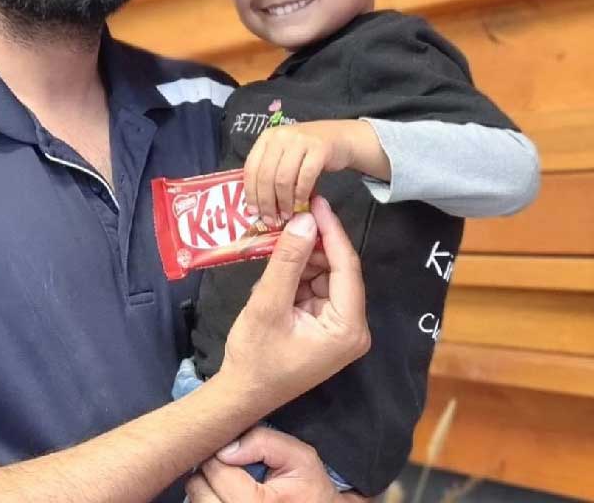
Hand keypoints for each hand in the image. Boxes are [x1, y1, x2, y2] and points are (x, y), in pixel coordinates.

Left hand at [185, 426, 367, 501]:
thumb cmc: (310, 487)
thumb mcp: (298, 456)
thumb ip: (263, 442)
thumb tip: (225, 448)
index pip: (214, 469)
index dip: (220, 452)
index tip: (234, 451)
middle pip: (197, 488)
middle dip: (209, 471)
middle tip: (229, 467)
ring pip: (196, 501)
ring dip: (207, 488)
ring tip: (230, 483)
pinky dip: (210, 499)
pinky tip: (226, 495)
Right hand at [219, 196, 369, 409]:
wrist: (241, 393)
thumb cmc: (255, 356)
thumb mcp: (268, 303)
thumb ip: (287, 261)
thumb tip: (304, 219)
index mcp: (348, 327)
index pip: (347, 266)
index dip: (331, 230)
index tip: (316, 200)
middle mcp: (352, 328)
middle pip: (337, 270)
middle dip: (312, 246)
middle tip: (288, 219)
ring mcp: (338, 328)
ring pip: (324, 276)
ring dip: (301, 261)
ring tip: (275, 247)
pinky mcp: (324, 327)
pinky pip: (315, 289)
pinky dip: (296, 276)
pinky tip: (276, 271)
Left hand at [244, 121, 361, 223]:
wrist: (340, 138)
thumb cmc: (308, 152)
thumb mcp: (284, 155)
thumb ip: (270, 171)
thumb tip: (256, 205)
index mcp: (267, 137)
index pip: (251, 168)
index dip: (251, 192)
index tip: (253, 212)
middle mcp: (280, 136)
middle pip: (266, 175)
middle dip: (266, 202)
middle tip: (270, 219)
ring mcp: (300, 140)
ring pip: (283, 178)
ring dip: (284, 201)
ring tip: (287, 214)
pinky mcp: (319, 148)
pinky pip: (305, 177)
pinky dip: (301, 194)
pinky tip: (301, 203)